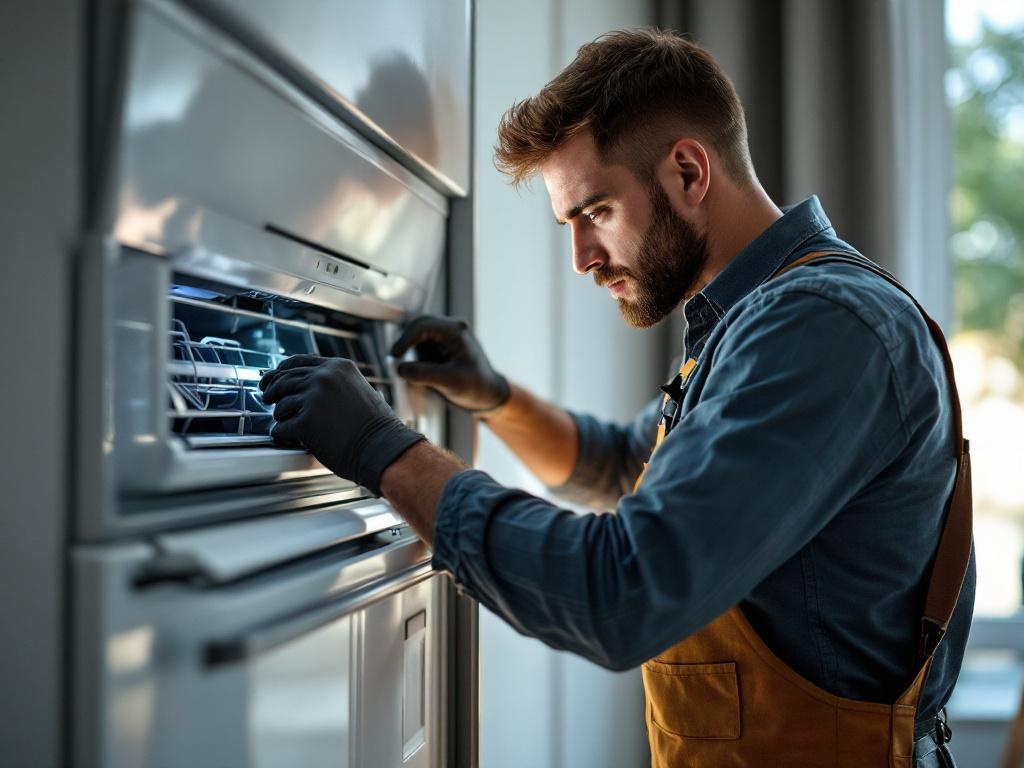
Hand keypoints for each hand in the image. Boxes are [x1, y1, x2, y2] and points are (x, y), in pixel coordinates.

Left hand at [259, 355, 424, 495]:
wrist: (383, 448)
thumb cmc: (376, 427)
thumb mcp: (358, 390)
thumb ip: (334, 384)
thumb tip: (307, 387)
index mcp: (337, 367)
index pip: (299, 362)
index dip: (281, 370)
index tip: (273, 377)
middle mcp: (323, 378)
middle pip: (284, 380)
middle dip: (272, 390)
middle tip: (267, 398)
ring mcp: (313, 399)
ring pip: (281, 405)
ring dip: (281, 415)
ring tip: (285, 423)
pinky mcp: (305, 422)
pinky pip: (281, 427)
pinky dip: (281, 434)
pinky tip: (285, 437)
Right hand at [390, 315, 509, 412]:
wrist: (486, 394)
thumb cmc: (476, 386)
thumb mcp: (451, 382)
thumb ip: (425, 374)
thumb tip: (401, 369)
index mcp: (455, 331)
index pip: (423, 325)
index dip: (405, 339)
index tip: (395, 355)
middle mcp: (449, 329)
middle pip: (417, 327)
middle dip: (405, 345)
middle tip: (396, 362)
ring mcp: (443, 338)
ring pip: (416, 339)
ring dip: (411, 355)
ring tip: (420, 378)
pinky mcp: (438, 348)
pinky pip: (420, 350)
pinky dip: (416, 362)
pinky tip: (424, 379)